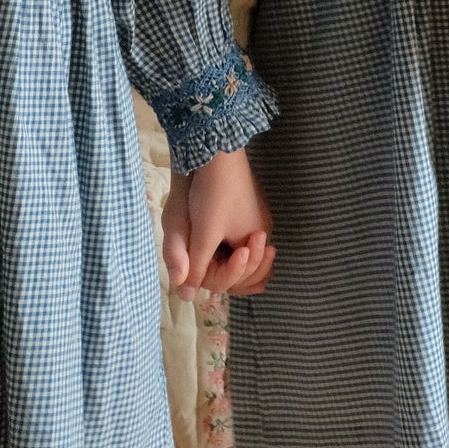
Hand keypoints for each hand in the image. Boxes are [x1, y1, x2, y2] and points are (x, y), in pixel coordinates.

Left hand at [162, 146, 275, 302]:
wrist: (217, 151)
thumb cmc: (213, 194)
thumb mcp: (203, 234)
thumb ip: (196, 267)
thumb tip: (185, 296)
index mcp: (258, 240)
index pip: (243, 275)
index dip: (222, 277)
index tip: (205, 268)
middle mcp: (263, 230)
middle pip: (248, 266)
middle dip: (228, 271)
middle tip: (205, 267)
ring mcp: (256, 216)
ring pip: (241, 251)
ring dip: (226, 258)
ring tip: (207, 256)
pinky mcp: (245, 204)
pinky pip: (238, 235)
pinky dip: (226, 244)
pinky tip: (209, 241)